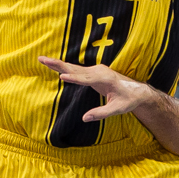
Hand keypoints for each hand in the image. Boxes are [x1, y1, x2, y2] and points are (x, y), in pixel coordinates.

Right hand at [37, 57, 155, 122]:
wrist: (136, 91)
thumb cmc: (127, 100)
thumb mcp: (117, 109)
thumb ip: (101, 114)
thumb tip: (84, 118)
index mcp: (104, 79)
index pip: (85, 79)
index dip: (73, 78)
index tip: (62, 76)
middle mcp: (98, 71)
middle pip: (74, 68)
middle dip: (57, 64)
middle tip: (42, 59)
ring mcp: (94, 70)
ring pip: (73, 67)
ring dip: (57, 63)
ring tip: (42, 60)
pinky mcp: (92, 72)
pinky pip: (76, 70)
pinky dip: (63, 67)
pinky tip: (54, 65)